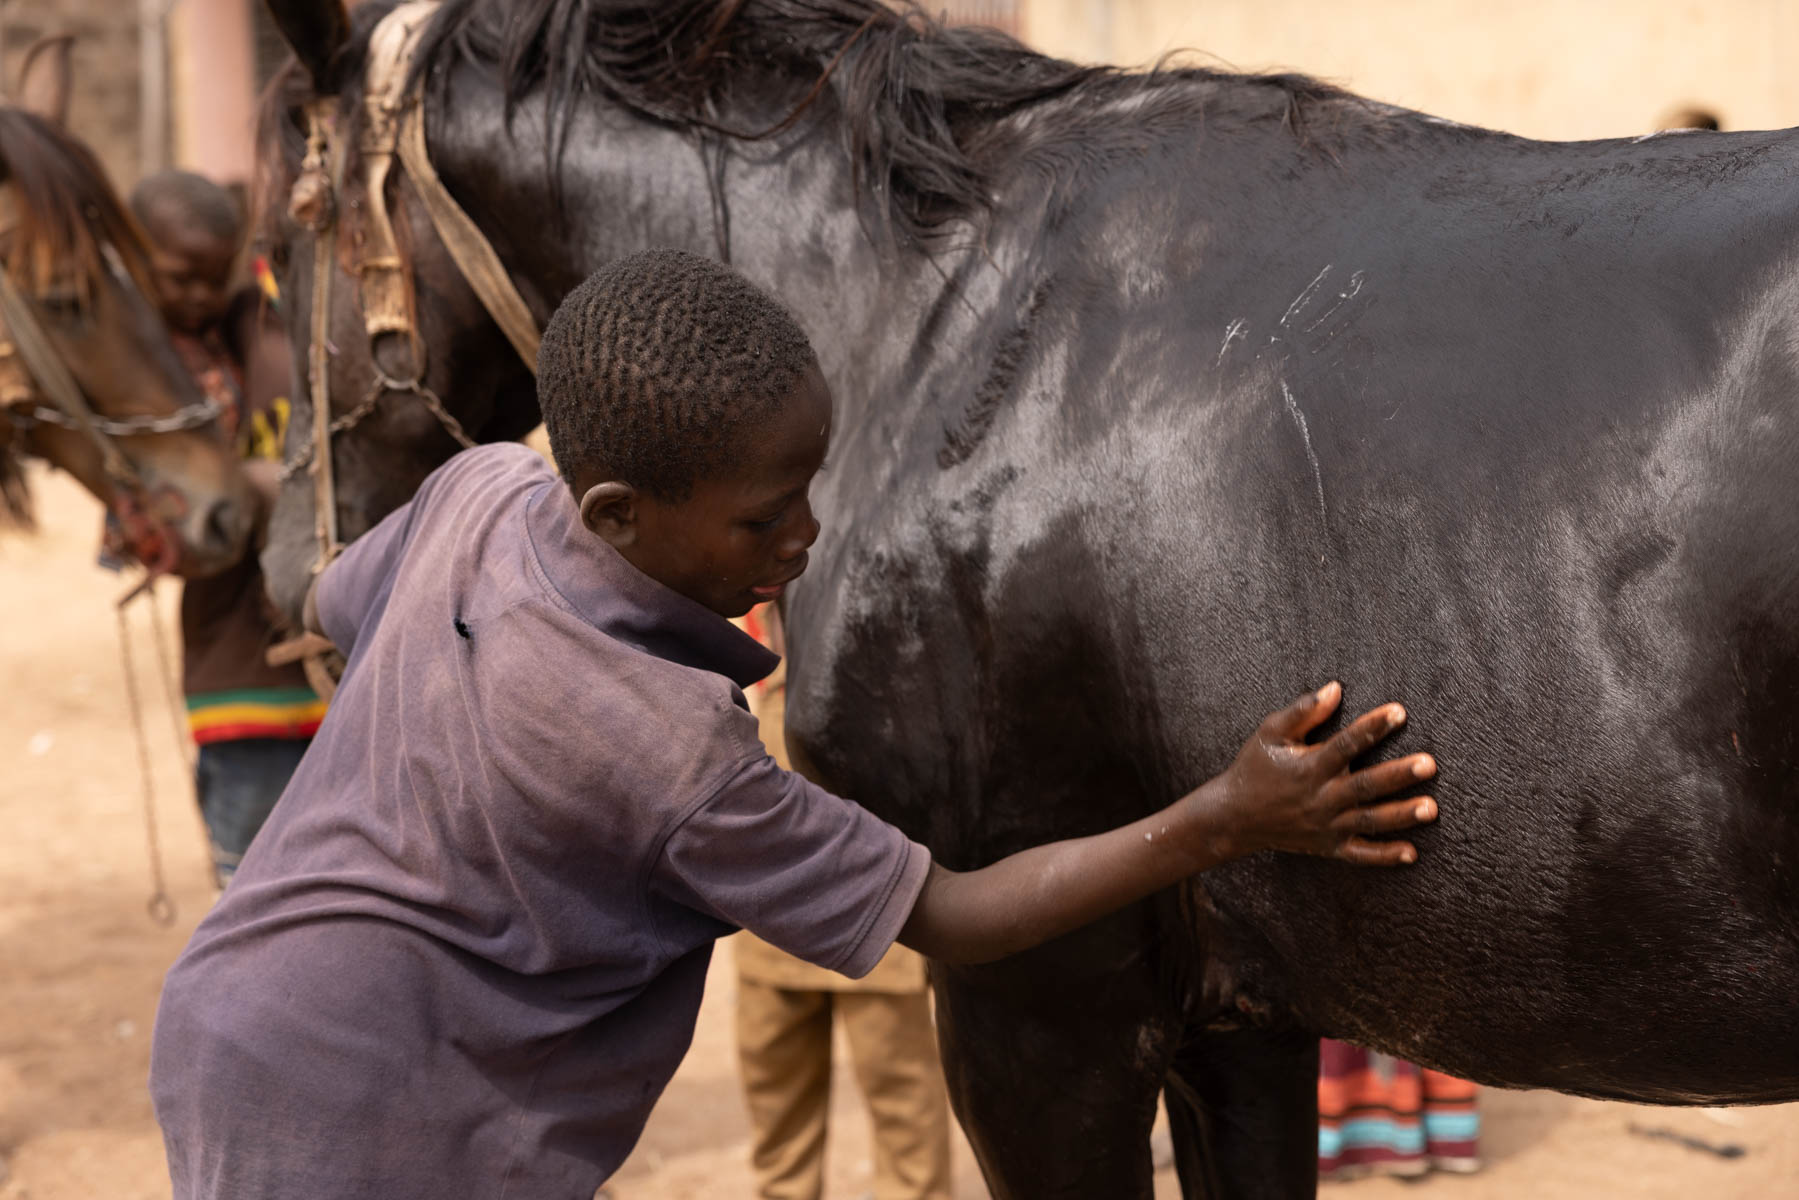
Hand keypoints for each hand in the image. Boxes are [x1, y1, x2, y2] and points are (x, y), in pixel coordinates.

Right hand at [1213, 681, 1436, 865]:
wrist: (1234, 817)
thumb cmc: (1254, 768)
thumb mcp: (1270, 734)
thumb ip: (1302, 712)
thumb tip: (1335, 688)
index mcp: (1309, 767)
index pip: (1346, 744)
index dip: (1372, 727)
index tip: (1399, 711)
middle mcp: (1321, 798)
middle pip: (1365, 785)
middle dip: (1398, 775)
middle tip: (1429, 764)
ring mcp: (1326, 825)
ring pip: (1369, 821)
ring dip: (1400, 815)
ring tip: (1431, 808)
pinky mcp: (1328, 846)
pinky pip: (1359, 854)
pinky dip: (1384, 856)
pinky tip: (1411, 853)